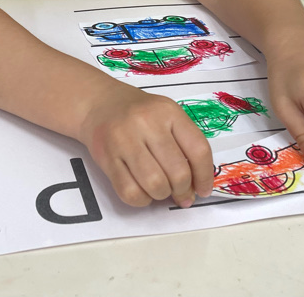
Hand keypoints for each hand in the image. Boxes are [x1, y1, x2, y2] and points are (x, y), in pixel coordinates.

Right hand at [77, 84, 212, 207]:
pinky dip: (141, 200)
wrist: (98, 103)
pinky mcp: (106, 157)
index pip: (198, 150)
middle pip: (178, 172)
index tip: (203, 190)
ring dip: (162, 195)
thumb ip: (184, 143)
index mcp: (168, 111)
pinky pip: (129, 192)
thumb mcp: (166, 115)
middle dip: (183, 191)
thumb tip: (196, 186)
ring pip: (155, 184)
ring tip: (160, 190)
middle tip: (181, 195)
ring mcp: (124, 139)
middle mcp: (147, 122)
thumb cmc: (138, 113)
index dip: (205, 176)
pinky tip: (143, 192)